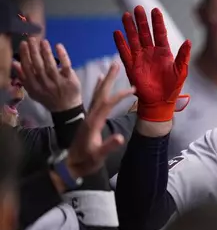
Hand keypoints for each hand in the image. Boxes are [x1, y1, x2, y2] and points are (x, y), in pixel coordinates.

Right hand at [15, 39, 81, 111]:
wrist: (66, 109)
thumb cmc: (48, 97)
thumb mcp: (33, 91)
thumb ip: (23, 78)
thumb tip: (14, 62)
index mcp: (35, 87)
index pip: (28, 69)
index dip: (25, 56)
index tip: (23, 44)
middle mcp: (45, 85)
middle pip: (38, 66)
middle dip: (34, 51)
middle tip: (32, 39)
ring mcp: (58, 83)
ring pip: (51, 65)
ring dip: (46, 52)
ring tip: (43, 41)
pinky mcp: (70, 80)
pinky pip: (66, 66)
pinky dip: (63, 55)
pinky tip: (58, 46)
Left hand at [66, 61, 134, 177]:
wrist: (70, 165)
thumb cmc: (86, 161)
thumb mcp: (98, 156)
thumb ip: (108, 146)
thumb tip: (120, 137)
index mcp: (93, 122)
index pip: (107, 104)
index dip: (120, 95)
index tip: (133, 90)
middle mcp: (90, 116)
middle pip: (100, 93)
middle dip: (109, 79)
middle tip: (116, 64)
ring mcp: (88, 117)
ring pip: (97, 95)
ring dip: (104, 81)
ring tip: (110, 69)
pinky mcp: (89, 119)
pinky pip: (94, 99)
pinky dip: (98, 89)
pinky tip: (99, 82)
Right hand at [113, 5, 190, 121]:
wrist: (160, 102)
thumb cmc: (172, 87)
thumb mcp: (181, 71)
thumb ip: (183, 56)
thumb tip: (189, 41)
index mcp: (164, 52)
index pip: (160, 33)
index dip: (157, 22)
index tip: (155, 10)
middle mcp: (151, 52)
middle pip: (145, 33)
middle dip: (142, 21)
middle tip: (138, 8)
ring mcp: (140, 58)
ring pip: (134, 40)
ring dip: (130, 28)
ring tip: (126, 15)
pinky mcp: (131, 67)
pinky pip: (124, 53)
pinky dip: (120, 43)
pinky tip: (117, 33)